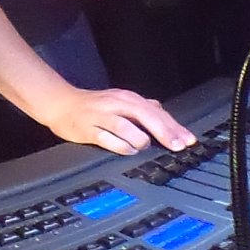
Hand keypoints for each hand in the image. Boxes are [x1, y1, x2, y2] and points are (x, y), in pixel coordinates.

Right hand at [28, 83, 194, 155]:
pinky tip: (128, 150)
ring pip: (127, 127)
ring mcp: (102, 116)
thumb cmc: (92, 105)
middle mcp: (116, 104)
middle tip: (177, 146)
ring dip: (140, 140)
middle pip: (146, 117)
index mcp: (127, 98)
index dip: (174, 127)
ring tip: (143, 147)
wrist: (61, 104)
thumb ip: (141, 108)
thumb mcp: (119, 101)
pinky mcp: (89, 129)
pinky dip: (121, 146)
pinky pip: (108, 138)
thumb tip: (161, 111)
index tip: (188, 139)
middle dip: (165, 133)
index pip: (156, 112)